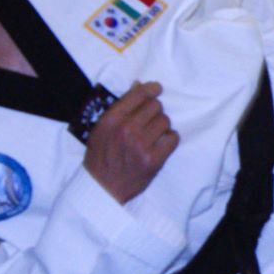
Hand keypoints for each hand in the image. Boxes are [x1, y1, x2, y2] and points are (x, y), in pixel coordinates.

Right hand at [82, 82, 178, 203]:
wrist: (103, 188)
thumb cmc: (101, 156)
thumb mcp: (101, 129)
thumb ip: (120, 108)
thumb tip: (139, 85)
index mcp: (111, 120)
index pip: (138, 94)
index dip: (151, 89)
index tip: (157, 89)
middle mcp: (126, 130)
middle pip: (155, 106)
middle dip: (154, 111)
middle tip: (148, 122)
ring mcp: (140, 146)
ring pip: (165, 121)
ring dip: (161, 126)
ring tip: (152, 135)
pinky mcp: (153, 160)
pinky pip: (173, 138)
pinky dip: (169, 139)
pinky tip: (160, 144)